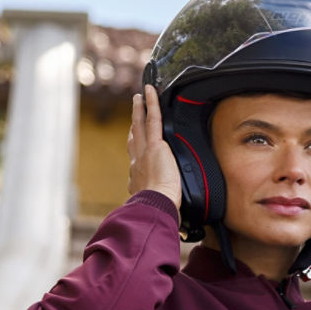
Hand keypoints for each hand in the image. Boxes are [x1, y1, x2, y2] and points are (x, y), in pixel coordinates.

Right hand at [127, 85, 181, 208]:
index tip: (136, 144)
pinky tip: (150, 92)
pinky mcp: (155, 145)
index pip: (136, 161)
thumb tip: (178, 218)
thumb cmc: (159, 212)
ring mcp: (144, 152)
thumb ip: (163, 206)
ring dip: (139, 110)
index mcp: (138, 178)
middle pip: (134, 139)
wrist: (156, 206)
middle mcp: (137, 163)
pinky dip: (151, 104)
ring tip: (139, 98)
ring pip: (139, 126)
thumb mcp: (158, 208)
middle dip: (132, 125)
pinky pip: (153, 120)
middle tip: (134, 113)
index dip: (135, 150)